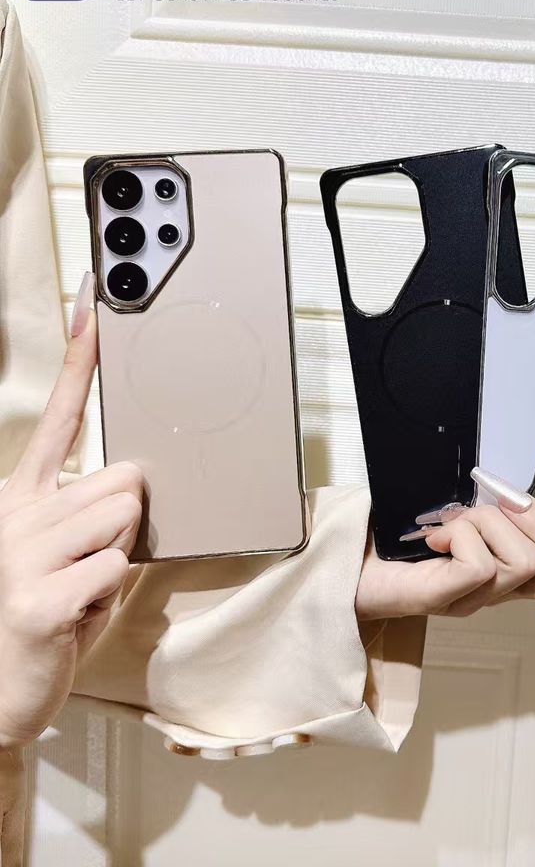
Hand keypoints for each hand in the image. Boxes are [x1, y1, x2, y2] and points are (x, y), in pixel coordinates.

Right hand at [0, 274, 142, 746]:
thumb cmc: (40, 612)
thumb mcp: (64, 552)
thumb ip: (91, 509)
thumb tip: (133, 480)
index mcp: (23, 497)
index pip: (58, 416)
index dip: (78, 358)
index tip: (93, 303)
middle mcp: (16, 513)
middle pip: (125, 478)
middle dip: (124, 522)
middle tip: (87, 564)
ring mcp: (21, 554)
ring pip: (125, 516)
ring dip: (115, 558)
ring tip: (80, 588)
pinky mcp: (37, 598)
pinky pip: (116, 567)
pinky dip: (108, 596)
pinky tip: (74, 615)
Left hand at [355, 468, 534, 627]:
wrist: (348, 560)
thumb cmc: (408, 533)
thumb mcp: (470, 510)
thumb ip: (505, 507)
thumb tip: (520, 495)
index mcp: (518, 571)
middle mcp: (507, 594)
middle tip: (498, 505)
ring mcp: (481, 602)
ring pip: (523, 556)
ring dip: (484, 521)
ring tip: (447, 524)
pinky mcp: (450, 600)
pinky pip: (481, 562)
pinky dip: (460, 532)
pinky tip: (436, 538)